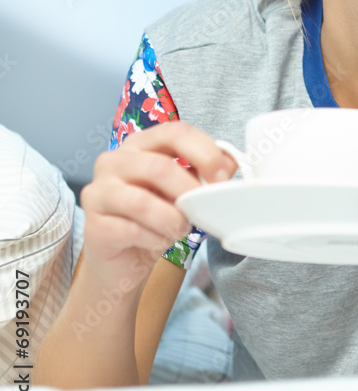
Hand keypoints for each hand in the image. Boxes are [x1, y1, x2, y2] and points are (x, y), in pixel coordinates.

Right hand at [80, 121, 237, 289]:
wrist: (124, 259)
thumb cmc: (154, 218)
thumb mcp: (183, 191)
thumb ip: (203, 173)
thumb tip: (231, 162)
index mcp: (140, 144)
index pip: (174, 131)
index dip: (204, 152)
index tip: (222, 177)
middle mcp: (113, 161)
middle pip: (159, 166)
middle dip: (189, 192)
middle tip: (202, 210)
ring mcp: (98, 191)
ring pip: (142, 202)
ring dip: (171, 220)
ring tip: (180, 228)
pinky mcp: (94, 224)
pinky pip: (130, 230)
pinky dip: (154, 239)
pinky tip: (158, 240)